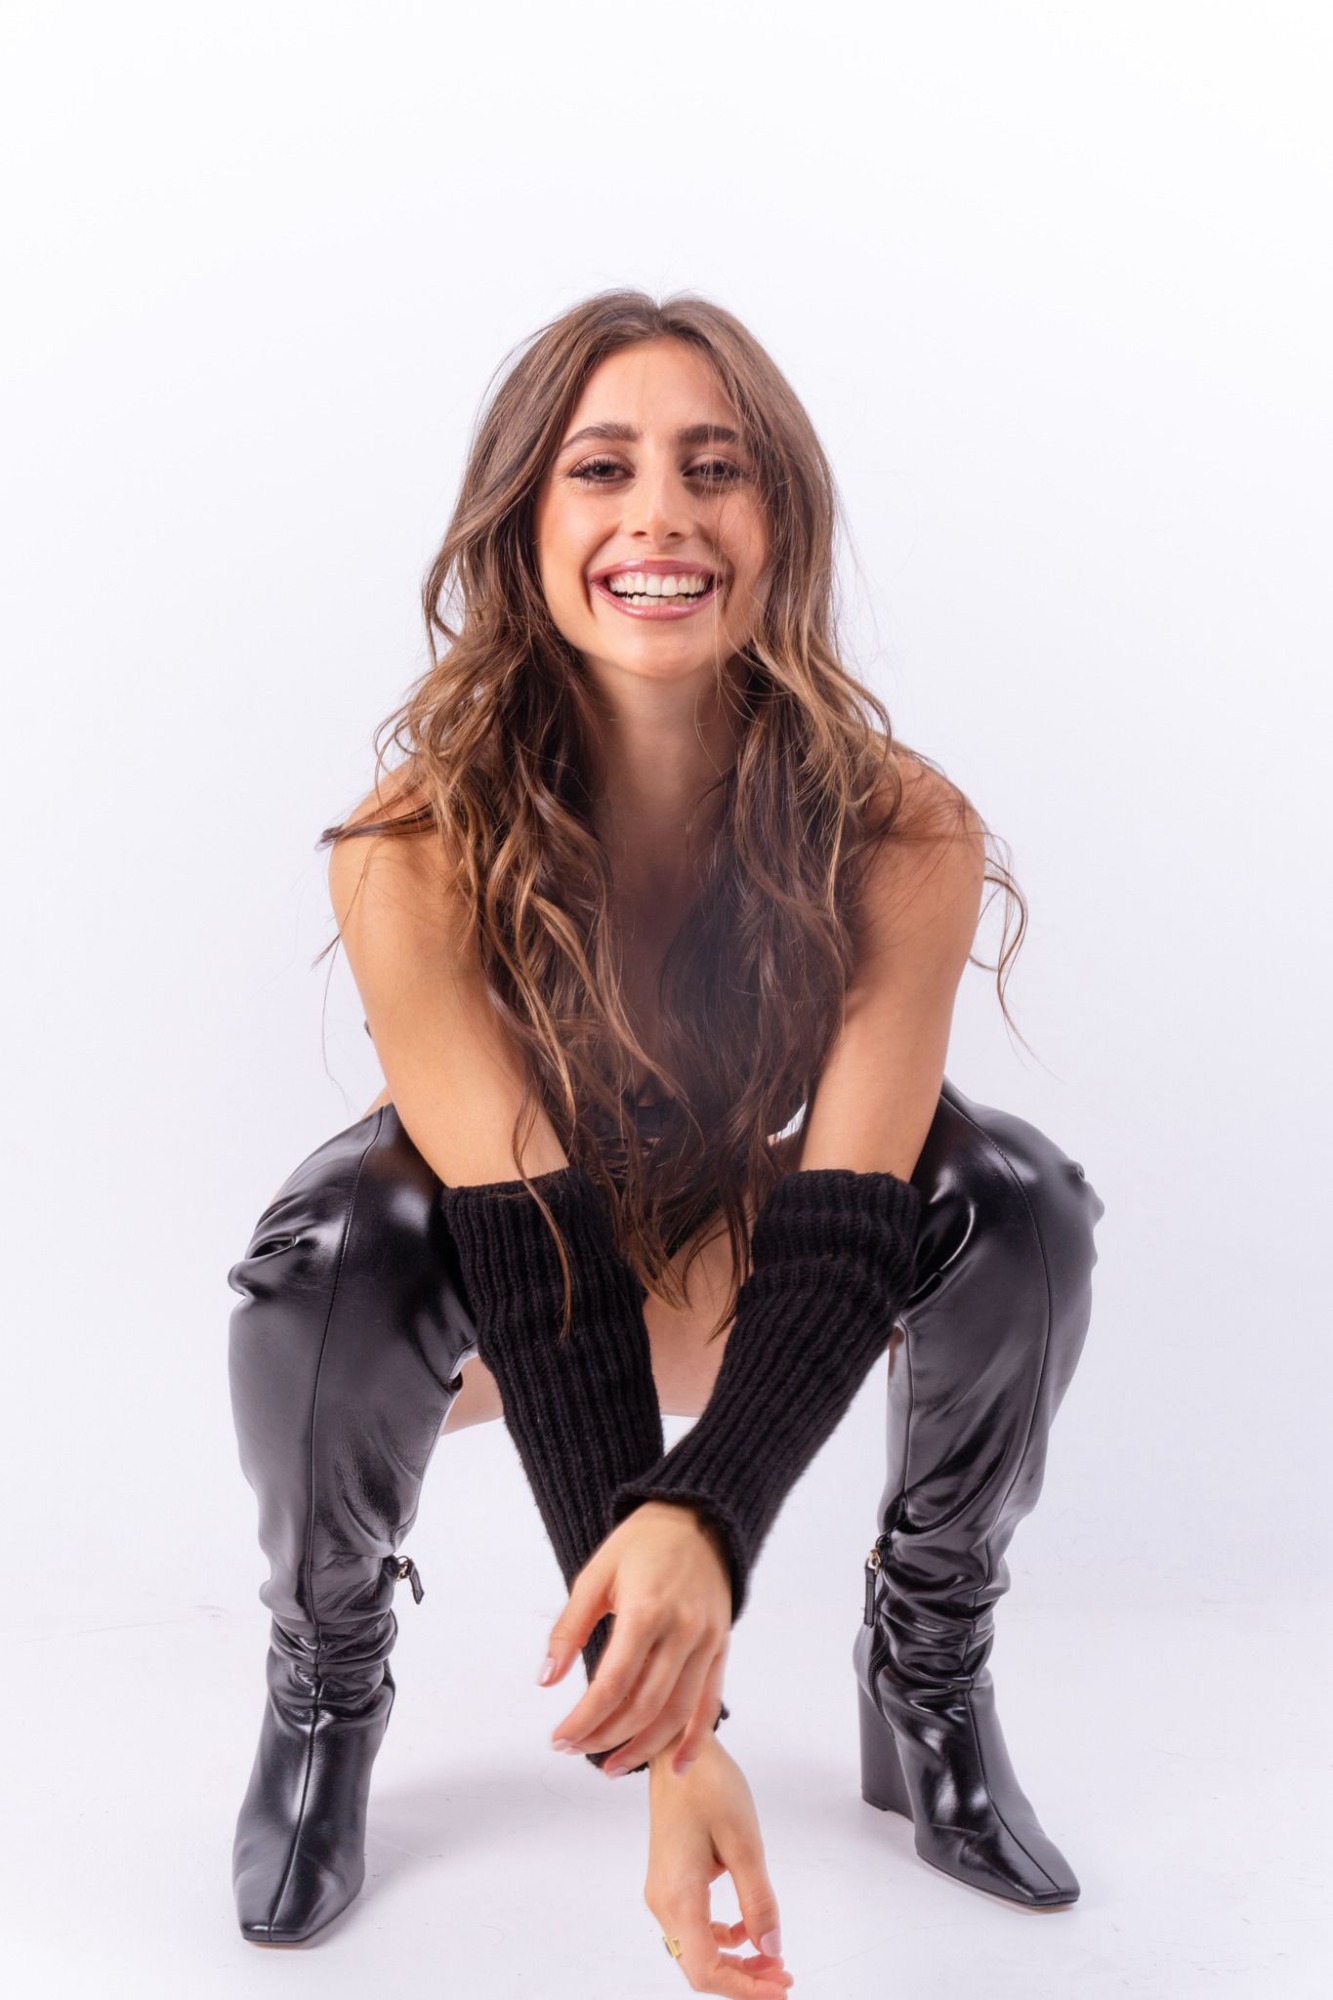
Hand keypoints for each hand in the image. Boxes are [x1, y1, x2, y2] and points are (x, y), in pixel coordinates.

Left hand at [539, 1500, 732, 1774]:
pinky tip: (675, 1766)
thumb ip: (569, 1628)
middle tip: (574, 1749)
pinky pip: (708, 1703)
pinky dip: (693, 1740)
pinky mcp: (721, 1648)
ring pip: (675, 1713)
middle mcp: (682, 1630)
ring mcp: (707, 1641)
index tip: (558, 1738)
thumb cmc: (640, 1544)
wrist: (698, 1518)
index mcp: (646, 1609)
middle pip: (642, 1705)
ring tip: (611, 1766)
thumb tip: (545, 1679)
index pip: (611, 1683)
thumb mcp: (595, 1575)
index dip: (583, 1718)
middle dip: (604, 1736)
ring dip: (642, 1747)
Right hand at [644, 1736, 793, 1998]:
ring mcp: (663, 1894)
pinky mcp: (670, 1884)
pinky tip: (746, 1929)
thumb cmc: (707, 1786)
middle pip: (699, 1966)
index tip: (780, 1989)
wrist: (678, 1752)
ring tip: (772, 1957)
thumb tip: (772, 1949)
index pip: (706, 1969)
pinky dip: (722, 1939)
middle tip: (784, 1975)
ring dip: (735, 1961)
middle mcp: (664, 1902)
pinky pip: (693, 1928)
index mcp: (678, 1895)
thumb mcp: (744, 1843)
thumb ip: (758, 1901)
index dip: (744, 1989)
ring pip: (696, 1950)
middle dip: (743, 1979)